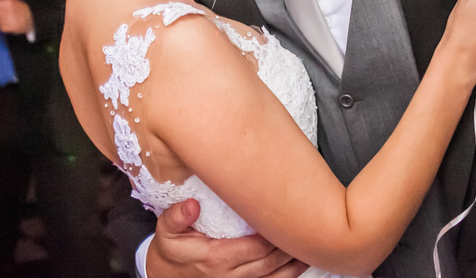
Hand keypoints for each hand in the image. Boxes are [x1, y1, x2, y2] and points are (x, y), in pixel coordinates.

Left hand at [0, 0, 33, 34]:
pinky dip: (4, 26)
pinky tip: (10, 23)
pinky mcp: (12, 28)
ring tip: (9, 18)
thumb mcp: (12, 1)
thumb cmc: (20, 8)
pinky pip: (1, 27)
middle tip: (3, 13)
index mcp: (9, 2)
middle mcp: (9, 11)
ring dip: (0, 20)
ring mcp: (11, 19)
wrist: (34, 18)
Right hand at [147, 199, 306, 277]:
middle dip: (289, 245)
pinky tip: (299, 263)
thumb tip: (192, 204)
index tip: (286, 214)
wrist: (164, 277)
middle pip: (271, 261)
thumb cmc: (170, 251)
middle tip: (306, 223)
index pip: (257, 247)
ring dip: (294, 262)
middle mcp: (231, 276)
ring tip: (311, 244)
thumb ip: (177, 217)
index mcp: (217, 258)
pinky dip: (287, 275)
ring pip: (275, 276)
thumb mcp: (166, 231)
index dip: (275, 233)